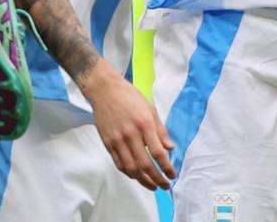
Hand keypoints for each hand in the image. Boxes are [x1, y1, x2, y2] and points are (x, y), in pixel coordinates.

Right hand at [84, 63, 175, 190]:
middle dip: (157, 179)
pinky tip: (137, 176)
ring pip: (131, 168)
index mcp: (144, 124)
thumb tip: (170, 148)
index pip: (158, 152)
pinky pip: (119, 164)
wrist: (104, 90)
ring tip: (153, 186)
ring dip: (143, 181)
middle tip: (165, 185)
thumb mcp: (150, 109)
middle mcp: (130, 134)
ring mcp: (117, 140)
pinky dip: (129, 173)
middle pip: (145, 164)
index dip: (167, 167)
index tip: (172, 175)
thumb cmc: (129, 96)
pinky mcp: (108, 143)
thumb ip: (160, 130)